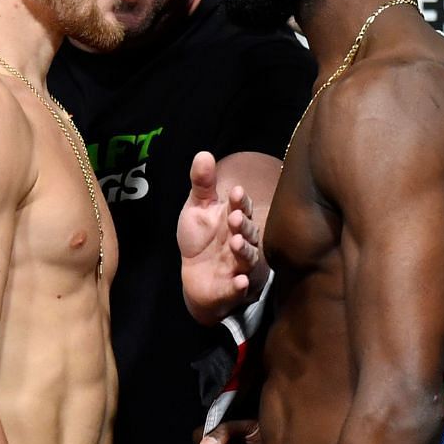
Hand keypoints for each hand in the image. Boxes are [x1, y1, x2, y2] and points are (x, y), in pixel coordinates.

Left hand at [178, 151, 264, 324]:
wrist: (195, 278)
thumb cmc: (201, 239)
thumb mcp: (197, 209)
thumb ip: (202, 184)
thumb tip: (203, 153)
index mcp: (235, 220)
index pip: (241, 208)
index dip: (239, 202)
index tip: (235, 192)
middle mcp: (243, 242)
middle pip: (248, 232)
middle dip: (243, 225)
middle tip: (236, 217)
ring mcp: (240, 266)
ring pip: (247, 258)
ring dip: (244, 251)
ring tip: (237, 243)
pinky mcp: (232, 289)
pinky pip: (238, 288)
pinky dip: (240, 286)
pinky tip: (240, 282)